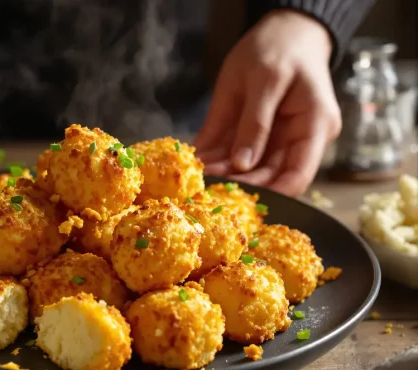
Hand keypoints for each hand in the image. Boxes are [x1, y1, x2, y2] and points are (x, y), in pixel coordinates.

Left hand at [194, 10, 341, 195]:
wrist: (283, 29)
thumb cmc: (280, 47)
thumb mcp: (266, 79)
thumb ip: (255, 123)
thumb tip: (242, 164)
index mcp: (314, 126)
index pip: (299, 176)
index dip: (272, 192)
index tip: (239, 197)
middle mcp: (299, 139)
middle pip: (271, 176)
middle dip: (240, 184)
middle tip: (207, 186)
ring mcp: (277, 138)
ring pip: (250, 168)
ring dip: (223, 173)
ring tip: (197, 176)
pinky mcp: (254, 134)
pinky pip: (235, 152)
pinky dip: (217, 158)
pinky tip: (197, 162)